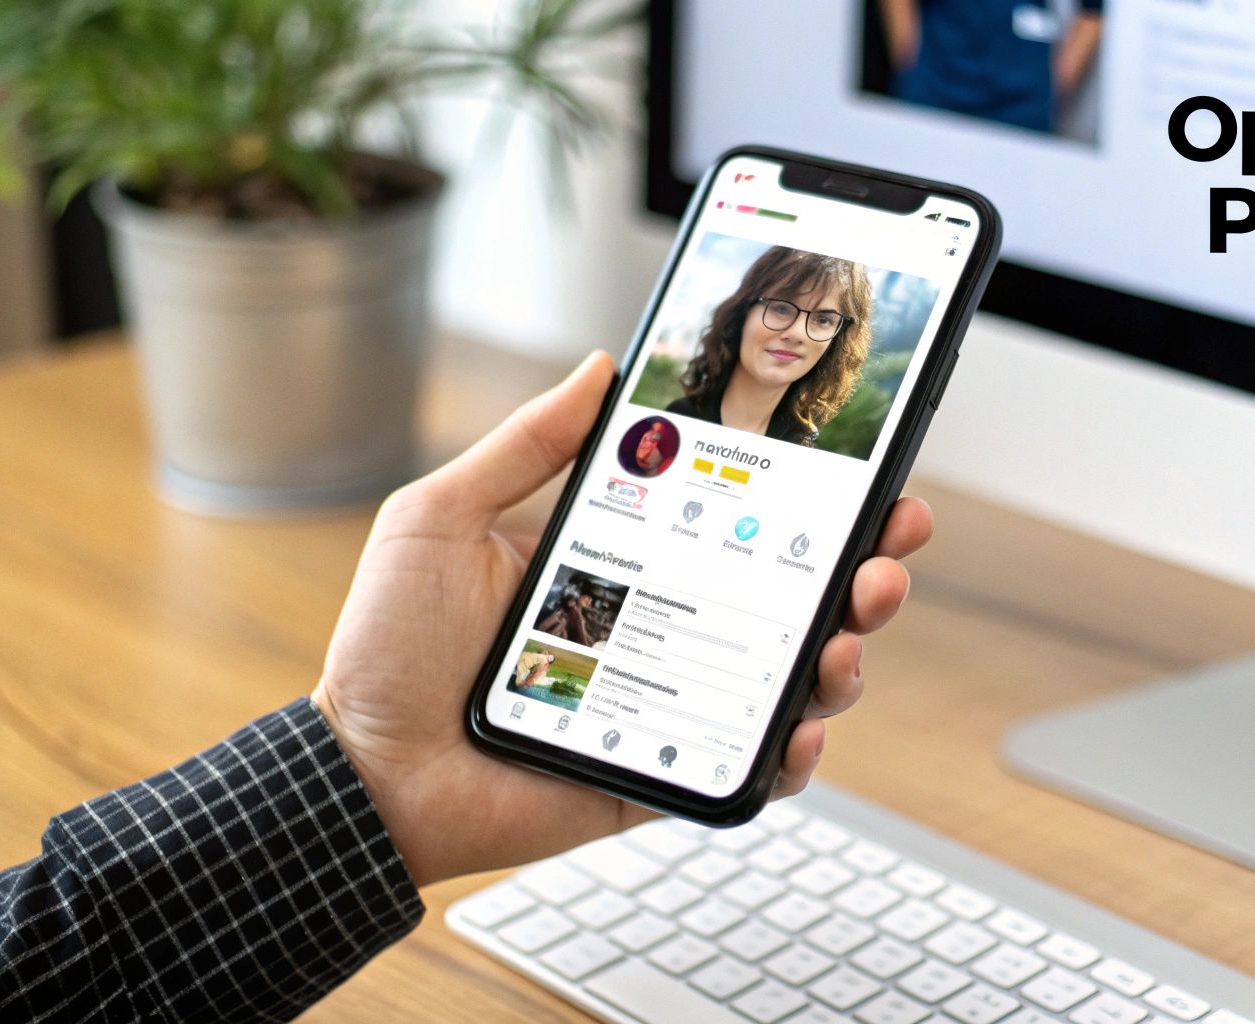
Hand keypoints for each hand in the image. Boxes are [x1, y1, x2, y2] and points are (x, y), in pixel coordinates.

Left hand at [311, 351, 932, 886]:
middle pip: (791, 597)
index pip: (739, 522)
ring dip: (844, 653)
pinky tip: (800, 725)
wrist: (365, 773)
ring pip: (791, 677)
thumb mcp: (443, 517)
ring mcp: (672, 704)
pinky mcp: (665, 770)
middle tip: (889, 550)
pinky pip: (751, 765)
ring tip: (848, 635)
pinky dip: (794, 751)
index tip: (865, 471)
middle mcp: (664, 629)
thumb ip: (525, 444)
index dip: (811, 500)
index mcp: (625, 563)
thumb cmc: (391, 648)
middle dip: (862, 571)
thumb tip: (600, 367)